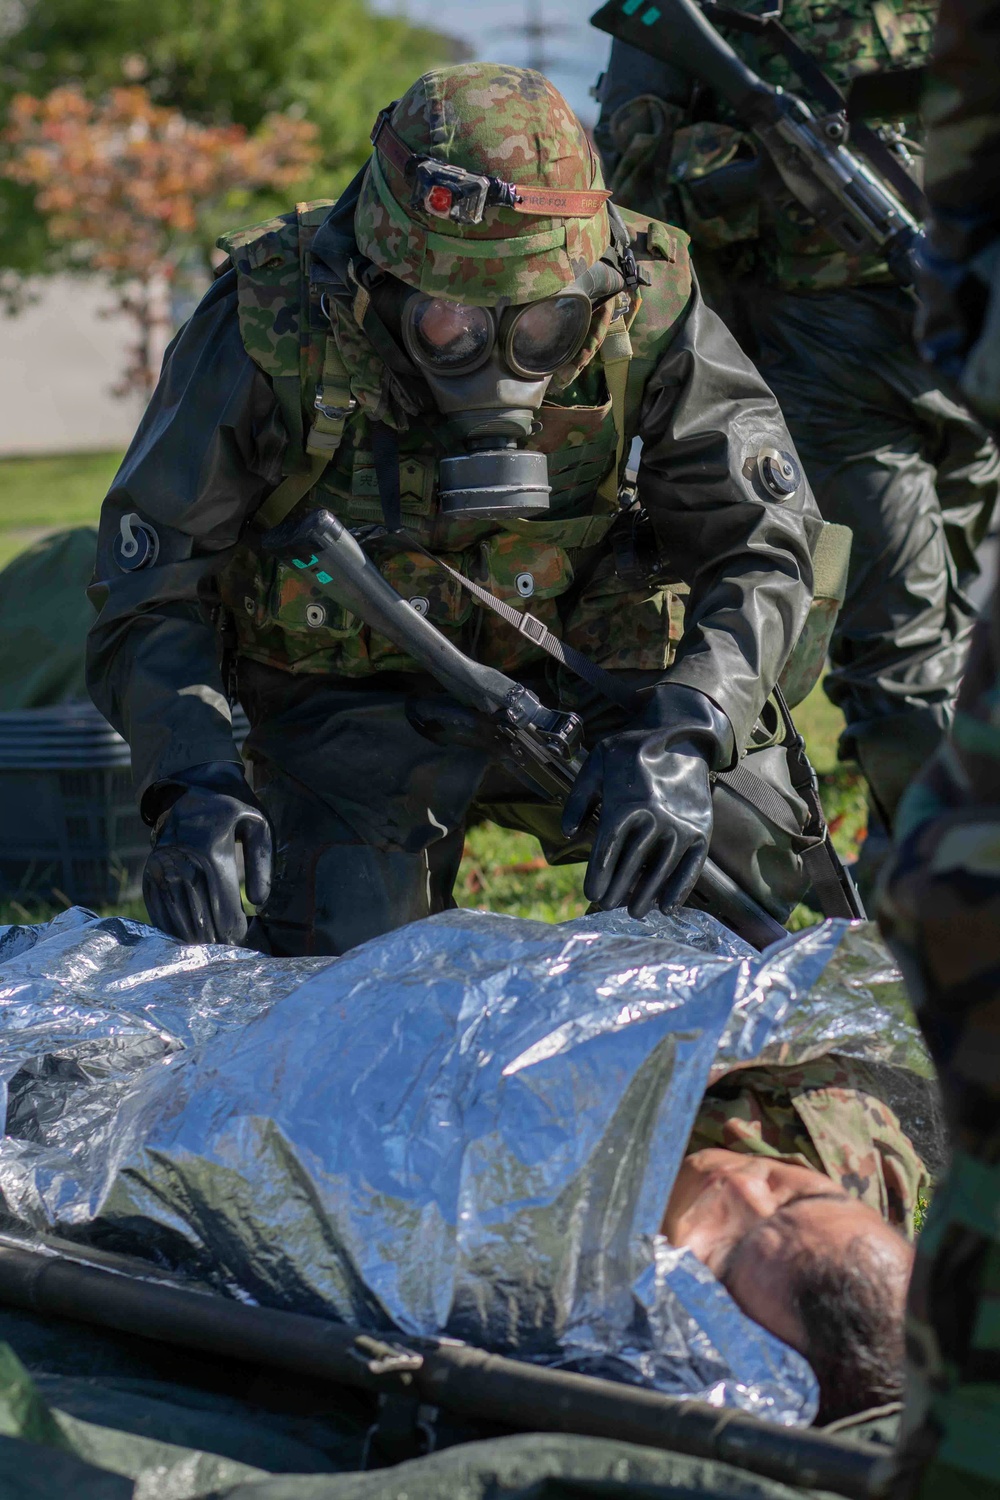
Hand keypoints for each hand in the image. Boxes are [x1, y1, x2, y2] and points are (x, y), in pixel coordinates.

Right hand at [143, 766, 271, 944]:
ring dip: (192, 938)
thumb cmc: (231, 807)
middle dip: (215, 940)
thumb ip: (262, 863)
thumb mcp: (257, 824)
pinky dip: (168, 926)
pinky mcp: (149, 870)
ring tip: (208, 955)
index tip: (244, 944)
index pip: (223, 905)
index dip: (234, 929)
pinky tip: (181, 941)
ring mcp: (161, 867)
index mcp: (210, 853)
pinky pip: (157, 906)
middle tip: (228, 956)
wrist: (189, 784)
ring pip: (177, 915)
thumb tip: (259, 902)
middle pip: (200, 915)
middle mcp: (182, 862)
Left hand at [562, 685, 731, 919]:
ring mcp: (679, 825)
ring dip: (646, 895)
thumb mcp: (595, 763)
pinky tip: (668, 906)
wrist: (679, 735)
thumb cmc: (632, 750)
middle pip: (630, 867)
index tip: (591, 894)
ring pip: (659, 871)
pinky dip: (679, 889)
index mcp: (623, 806)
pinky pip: (689, 866)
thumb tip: (567, 834)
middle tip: (608, 905)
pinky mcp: (700, 829)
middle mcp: (652, 819)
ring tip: (635, 911)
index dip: (598, 878)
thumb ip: (577, 799)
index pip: (606, 853)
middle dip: (617, 891)